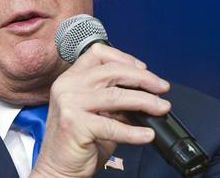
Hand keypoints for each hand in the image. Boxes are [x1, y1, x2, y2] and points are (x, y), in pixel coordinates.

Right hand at [30, 43, 170, 177]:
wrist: (57, 167)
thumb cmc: (76, 142)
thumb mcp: (94, 112)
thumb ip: (112, 99)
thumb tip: (144, 94)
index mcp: (70, 78)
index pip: (98, 54)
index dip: (124, 58)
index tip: (143, 69)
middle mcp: (67, 86)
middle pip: (112, 71)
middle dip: (143, 78)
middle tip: (161, 88)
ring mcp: (69, 104)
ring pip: (116, 96)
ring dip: (145, 101)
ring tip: (161, 108)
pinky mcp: (75, 125)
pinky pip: (113, 126)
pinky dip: (134, 132)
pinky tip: (147, 135)